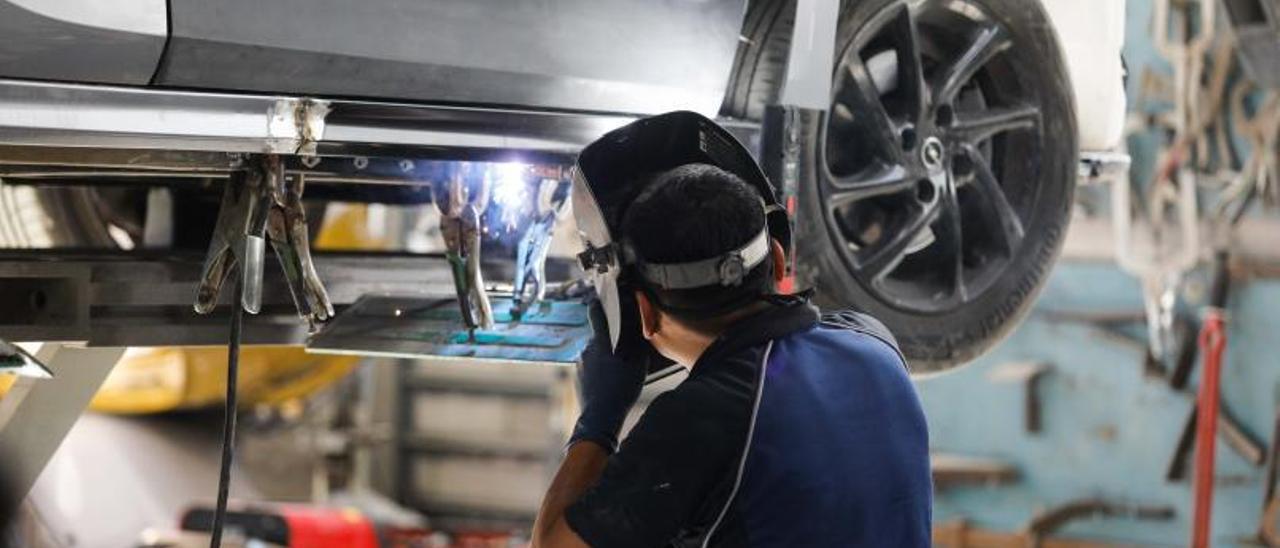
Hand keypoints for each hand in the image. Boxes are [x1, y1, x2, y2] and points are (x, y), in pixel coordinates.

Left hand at [568, 301, 644, 452]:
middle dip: (610, 340)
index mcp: (601, 342)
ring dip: (605, 356)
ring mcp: (581, 362)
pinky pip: (590, 365)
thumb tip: (638, 327)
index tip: (601, 298)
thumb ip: (637, 343)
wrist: (600, 416)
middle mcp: (587, 348)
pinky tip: (609, 379)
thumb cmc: (622, 389)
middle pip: (600, 336)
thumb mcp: (638, 365)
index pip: (597, 315)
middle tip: (624, 350)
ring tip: (618, 370)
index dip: (599, 304)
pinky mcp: (578, 374)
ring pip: (595, 352)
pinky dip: (599, 368)